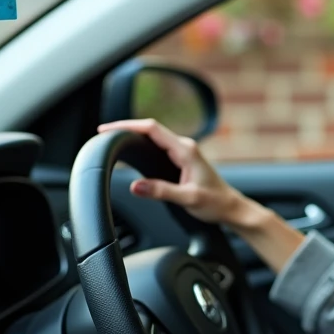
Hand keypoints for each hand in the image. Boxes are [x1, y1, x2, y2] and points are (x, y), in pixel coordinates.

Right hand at [97, 119, 251, 226]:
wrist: (231, 208)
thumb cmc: (215, 203)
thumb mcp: (188, 199)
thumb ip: (161, 191)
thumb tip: (135, 186)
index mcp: (186, 150)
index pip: (152, 129)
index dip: (127, 126)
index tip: (107, 129)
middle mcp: (184, 146)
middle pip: (150, 129)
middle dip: (125, 128)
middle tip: (103, 133)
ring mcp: (183, 151)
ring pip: (153, 136)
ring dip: (133, 135)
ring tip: (111, 138)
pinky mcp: (181, 158)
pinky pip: (157, 145)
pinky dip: (141, 144)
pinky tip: (131, 149)